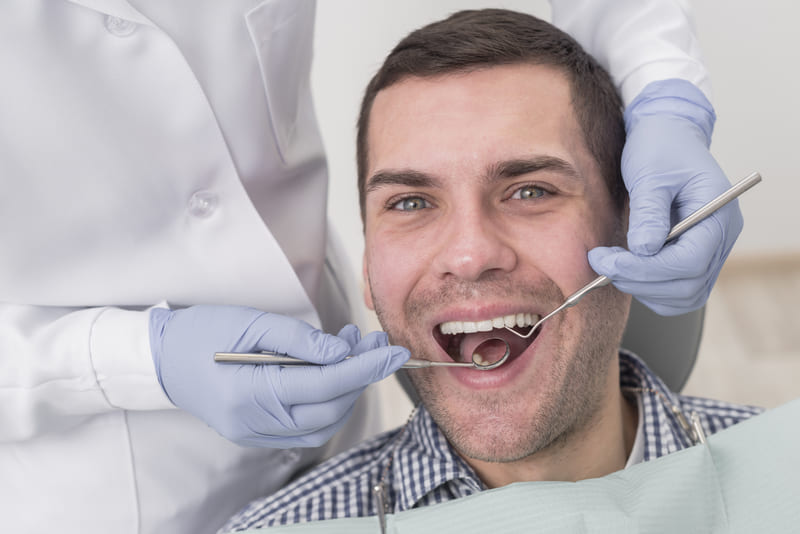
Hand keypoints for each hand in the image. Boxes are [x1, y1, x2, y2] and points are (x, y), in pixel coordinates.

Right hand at [148, 305, 408, 447]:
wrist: (161, 359)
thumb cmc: (201, 332)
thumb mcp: (250, 321)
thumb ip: (300, 339)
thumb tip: (342, 351)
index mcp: (251, 392)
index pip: (325, 385)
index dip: (366, 368)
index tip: (396, 351)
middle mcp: (256, 422)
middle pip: (329, 406)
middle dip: (361, 374)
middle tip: (373, 341)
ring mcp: (256, 433)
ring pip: (323, 422)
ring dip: (348, 388)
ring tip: (354, 349)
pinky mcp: (258, 433)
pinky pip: (307, 427)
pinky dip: (329, 402)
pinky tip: (332, 371)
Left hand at [589, 79, 742, 315]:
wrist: (667, 135)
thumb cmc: (660, 147)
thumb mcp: (649, 172)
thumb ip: (648, 213)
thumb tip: (643, 250)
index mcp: (718, 213)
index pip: (689, 261)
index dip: (646, 269)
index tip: (607, 262)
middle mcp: (722, 237)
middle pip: (687, 284)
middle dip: (639, 281)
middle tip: (602, 263)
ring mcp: (711, 250)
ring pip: (683, 295)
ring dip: (643, 289)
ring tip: (611, 265)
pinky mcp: (694, 257)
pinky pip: (678, 290)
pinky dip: (651, 289)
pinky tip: (627, 270)